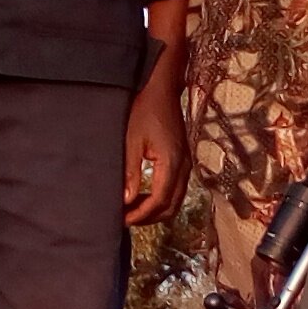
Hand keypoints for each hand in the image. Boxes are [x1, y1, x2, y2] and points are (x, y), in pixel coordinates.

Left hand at [122, 65, 189, 226]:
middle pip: (171, 206)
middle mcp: (183, 166)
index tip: (122, 220)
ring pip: (175, 199)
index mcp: (171, 162)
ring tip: (132, 210)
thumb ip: (131, 171)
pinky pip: (176, 188)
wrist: (161, 88)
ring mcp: (185, 162)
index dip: (141, 215)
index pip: (160, 201)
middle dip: (149, 217)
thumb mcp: (131, 140)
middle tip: (126, 219)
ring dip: (156, 209)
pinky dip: (161, 198)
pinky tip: (143, 195)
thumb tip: (127, 200)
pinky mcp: (182, 159)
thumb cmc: (144, 109)